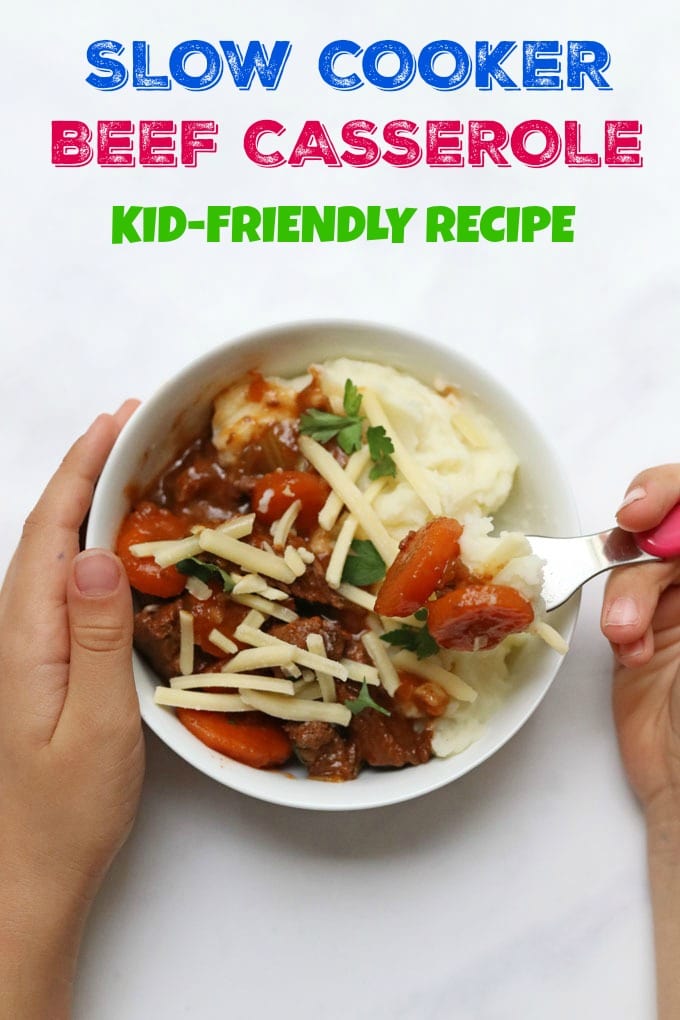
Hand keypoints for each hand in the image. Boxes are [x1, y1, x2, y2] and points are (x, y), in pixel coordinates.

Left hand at [0, 403, 143, 1019]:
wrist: (28, 873)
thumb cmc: (63, 813)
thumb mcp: (94, 726)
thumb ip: (95, 639)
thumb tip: (97, 555)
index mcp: (26, 636)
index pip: (50, 531)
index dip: (81, 470)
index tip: (116, 423)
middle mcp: (18, 631)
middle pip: (47, 530)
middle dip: (84, 470)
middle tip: (130, 427)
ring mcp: (27, 647)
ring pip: (53, 552)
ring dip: (85, 500)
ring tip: (126, 466)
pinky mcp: (43, 663)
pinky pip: (64, 584)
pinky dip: (88, 543)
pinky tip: (115, 543)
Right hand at [601, 467, 679, 1019]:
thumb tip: (679, 529)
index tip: (650, 511)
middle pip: (677, 512)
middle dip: (654, 509)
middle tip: (631, 520)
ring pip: (642, 554)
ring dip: (631, 586)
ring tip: (628, 632)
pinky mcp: (644, 630)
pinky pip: (619, 598)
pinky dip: (620, 618)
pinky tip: (631, 650)